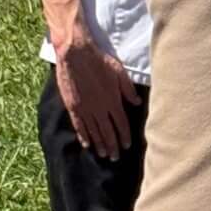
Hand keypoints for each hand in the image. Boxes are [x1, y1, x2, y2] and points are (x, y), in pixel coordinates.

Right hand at [53, 28, 141, 158]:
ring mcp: (85, 109)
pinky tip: (87, 145)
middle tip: (115, 157)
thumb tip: (137, 102)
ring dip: (99, 144)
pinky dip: (83, 136)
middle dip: (113, 145)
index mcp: (112, 100)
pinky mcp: (72, 106)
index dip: (124, 136)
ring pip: (94, 132)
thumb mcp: (119, 71)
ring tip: (104, 155)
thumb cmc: (99, 60)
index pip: (121, 123)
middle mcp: (99, 108)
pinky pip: (79, 126)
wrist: (75, 53)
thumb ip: (128, 89)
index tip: (127, 145)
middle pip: (108, 131)